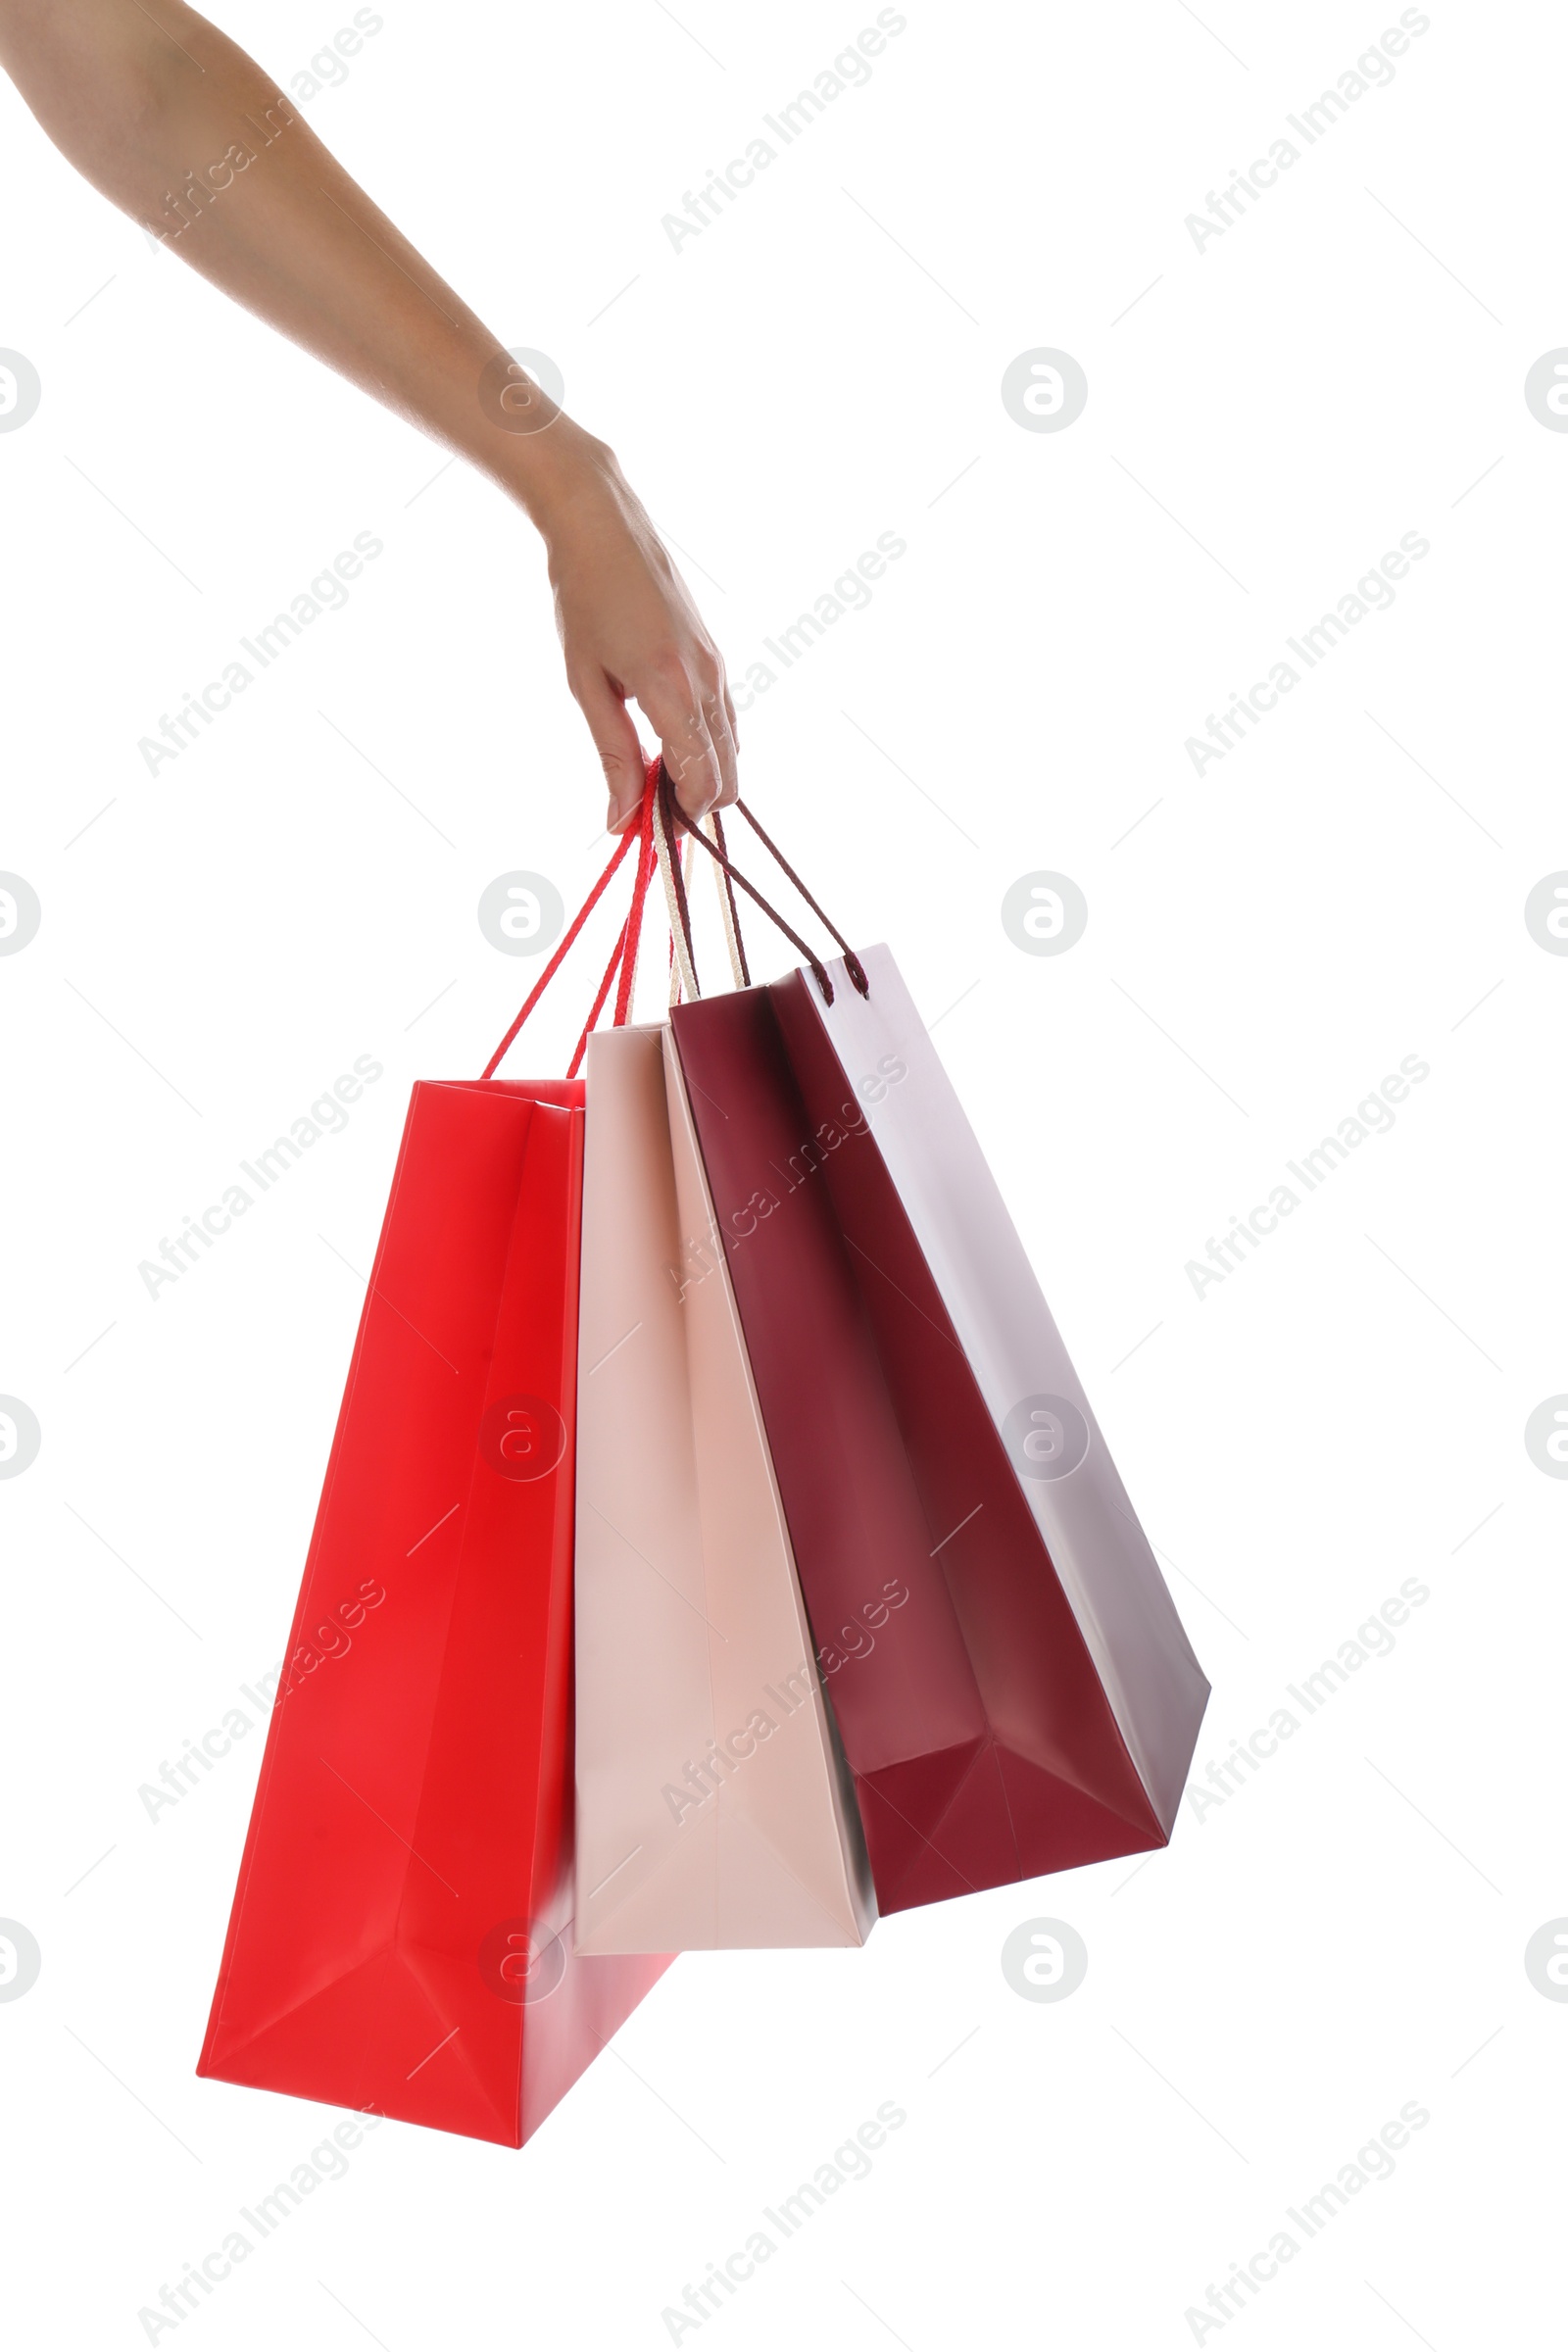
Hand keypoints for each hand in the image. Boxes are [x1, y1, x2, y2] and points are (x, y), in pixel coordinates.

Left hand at [532, 425, 738, 833]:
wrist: (604, 525)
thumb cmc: (583, 598)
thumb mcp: (585, 683)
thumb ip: (611, 754)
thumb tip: (619, 820)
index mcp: (671, 688)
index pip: (701, 781)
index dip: (679, 819)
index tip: (645, 830)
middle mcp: (707, 681)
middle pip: (728, 777)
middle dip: (693, 804)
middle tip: (645, 806)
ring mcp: (717, 668)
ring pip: (731, 752)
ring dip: (698, 775)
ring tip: (646, 772)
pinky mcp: (715, 658)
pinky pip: (724, 722)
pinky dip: (703, 746)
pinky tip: (661, 740)